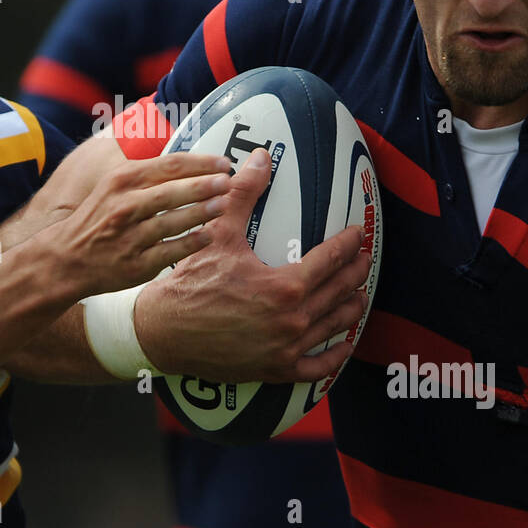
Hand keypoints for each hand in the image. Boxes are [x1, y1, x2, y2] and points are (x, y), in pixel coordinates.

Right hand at [37, 152, 233, 300]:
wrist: (65, 259)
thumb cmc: (98, 218)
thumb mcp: (113, 185)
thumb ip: (147, 173)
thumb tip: (189, 160)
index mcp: (122, 181)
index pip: (168, 165)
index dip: (200, 163)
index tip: (223, 163)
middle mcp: (124, 206)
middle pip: (172, 191)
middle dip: (204, 185)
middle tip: (228, 182)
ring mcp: (130, 237)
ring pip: (172, 221)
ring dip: (201, 212)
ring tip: (223, 205)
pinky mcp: (135, 264)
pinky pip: (169, 251)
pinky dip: (190, 243)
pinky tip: (208, 236)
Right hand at [135, 147, 371, 383]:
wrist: (164, 331)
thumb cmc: (190, 283)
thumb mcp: (218, 233)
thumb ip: (243, 193)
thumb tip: (261, 157)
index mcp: (284, 287)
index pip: (331, 260)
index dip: (348, 244)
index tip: (356, 234)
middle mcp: (292, 321)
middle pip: (340, 292)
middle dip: (356, 272)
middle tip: (364, 259)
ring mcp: (286, 350)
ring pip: (335, 326)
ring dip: (352, 308)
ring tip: (359, 295)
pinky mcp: (276, 370)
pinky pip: (318, 366)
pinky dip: (335, 355)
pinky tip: (343, 344)